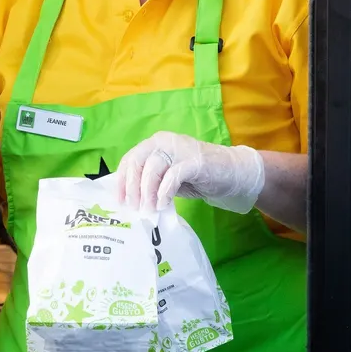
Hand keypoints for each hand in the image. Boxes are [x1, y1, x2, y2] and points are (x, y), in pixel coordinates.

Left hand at [116, 131, 265, 214]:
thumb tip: (130, 199)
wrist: (230, 173)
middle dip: (133, 188)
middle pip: (139, 162)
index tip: (120, 201)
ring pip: (153, 168)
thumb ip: (150, 181)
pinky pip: (173, 175)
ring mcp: (180, 149)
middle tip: (134, 208)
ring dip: (148, 192)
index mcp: (155, 143)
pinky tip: (163, 204)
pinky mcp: (195, 161)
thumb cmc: (195, 177)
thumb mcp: (166, 178)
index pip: (130, 159)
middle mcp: (165, 141)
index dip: (122, 181)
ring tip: (149, 210)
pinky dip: (165, 191)